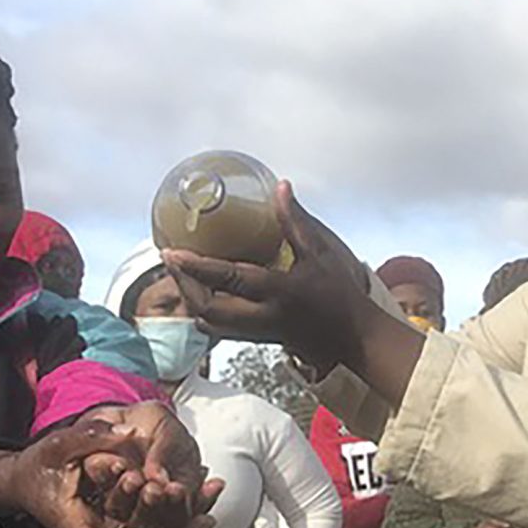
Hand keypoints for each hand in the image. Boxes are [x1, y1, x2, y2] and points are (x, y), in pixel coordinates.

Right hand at [0, 421, 219, 527]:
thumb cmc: (38, 466)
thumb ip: (92, 438)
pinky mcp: (124, 517)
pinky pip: (156, 519)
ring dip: (186, 520)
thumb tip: (132, 435)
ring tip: (213, 493)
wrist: (29, 477)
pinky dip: (180, 507)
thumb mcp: (60, 446)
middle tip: (206, 519)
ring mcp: (113, 527)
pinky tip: (203, 488)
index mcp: (75, 525)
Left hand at [167, 183, 387, 373]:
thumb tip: (280, 187)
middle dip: (184, 286)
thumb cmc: (341, 295)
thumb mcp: (320, 253)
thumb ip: (296, 222)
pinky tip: (203, 293)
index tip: (172, 252)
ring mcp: (258, 333)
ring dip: (191, 301)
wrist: (355, 340)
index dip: (197, 267)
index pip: (229, 279)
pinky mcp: (258, 340)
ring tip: (182, 275)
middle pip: (207, 309)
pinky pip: (220, 331)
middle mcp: (263, 316)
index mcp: (279, 292)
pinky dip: (205, 312)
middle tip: (173, 261)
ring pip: (209, 324)